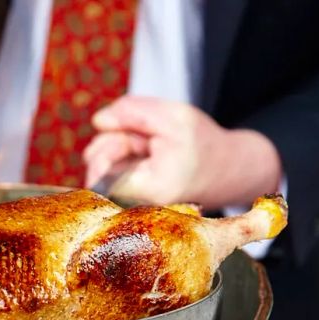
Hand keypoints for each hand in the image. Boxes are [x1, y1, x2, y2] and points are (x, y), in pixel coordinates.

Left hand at [83, 96, 282, 209]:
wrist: (223, 173)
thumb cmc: (201, 145)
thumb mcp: (174, 117)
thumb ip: (134, 112)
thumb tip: (98, 121)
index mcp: (147, 191)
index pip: (100, 165)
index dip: (115, 142)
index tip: (141, 140)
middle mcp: (131, 207)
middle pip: (95, 162)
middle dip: (120, 140)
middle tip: (151, 142)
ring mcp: (124, 206)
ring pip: (98, 163)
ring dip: (121, 146)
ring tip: (151, 149)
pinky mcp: (122, 200)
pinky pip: (105, 170)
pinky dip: (121, 156)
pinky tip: (143, 158)